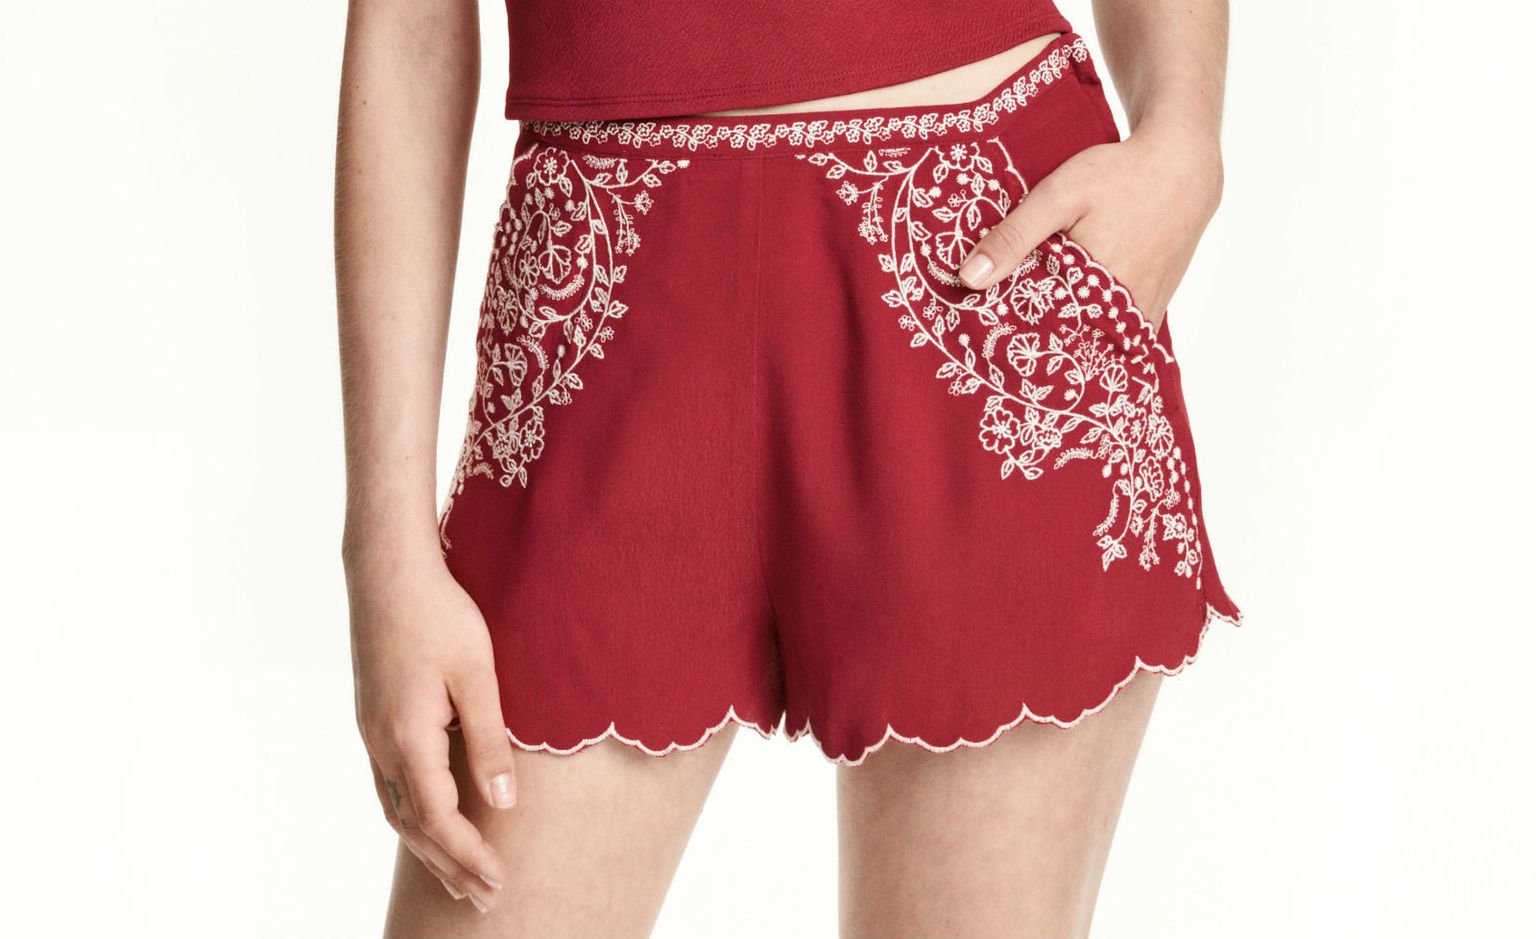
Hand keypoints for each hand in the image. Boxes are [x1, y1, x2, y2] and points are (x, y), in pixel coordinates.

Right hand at [345, 549, 514, 911]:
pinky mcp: (373, 718)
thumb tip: (504, 800)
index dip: (468, 855)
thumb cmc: (439, 613)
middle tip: (483, 900)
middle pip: (413, 826)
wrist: (386, 570)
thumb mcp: (477, 674)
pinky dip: (412, 817)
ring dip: (428, 848)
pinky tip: (431, 822)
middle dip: (449, 866)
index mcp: (408, 737)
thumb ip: (488, 740)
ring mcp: (372, 732)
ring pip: (396, 810)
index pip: (439, 819)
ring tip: (459, 877)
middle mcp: (382, 743)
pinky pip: (389, 786)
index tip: (498, 882)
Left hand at [957, 122, 1222, 332]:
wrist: (1183, 165)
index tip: (986, 339)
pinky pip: (1121, 334)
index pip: (1040, 334)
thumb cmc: (1120, 176)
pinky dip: (1098, 330)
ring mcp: (1143, 312)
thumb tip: (969, 278)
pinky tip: (1077, 317)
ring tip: (1038, 330)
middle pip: (1069, 342)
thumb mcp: (1058, 196)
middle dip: (1039, 340)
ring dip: (1070, 337)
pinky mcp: (1156, 306)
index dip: (1012, 336)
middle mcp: (1122, 311)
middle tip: (1005, 339)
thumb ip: (1014, 237)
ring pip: (1096, 340)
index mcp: (1093, 290)